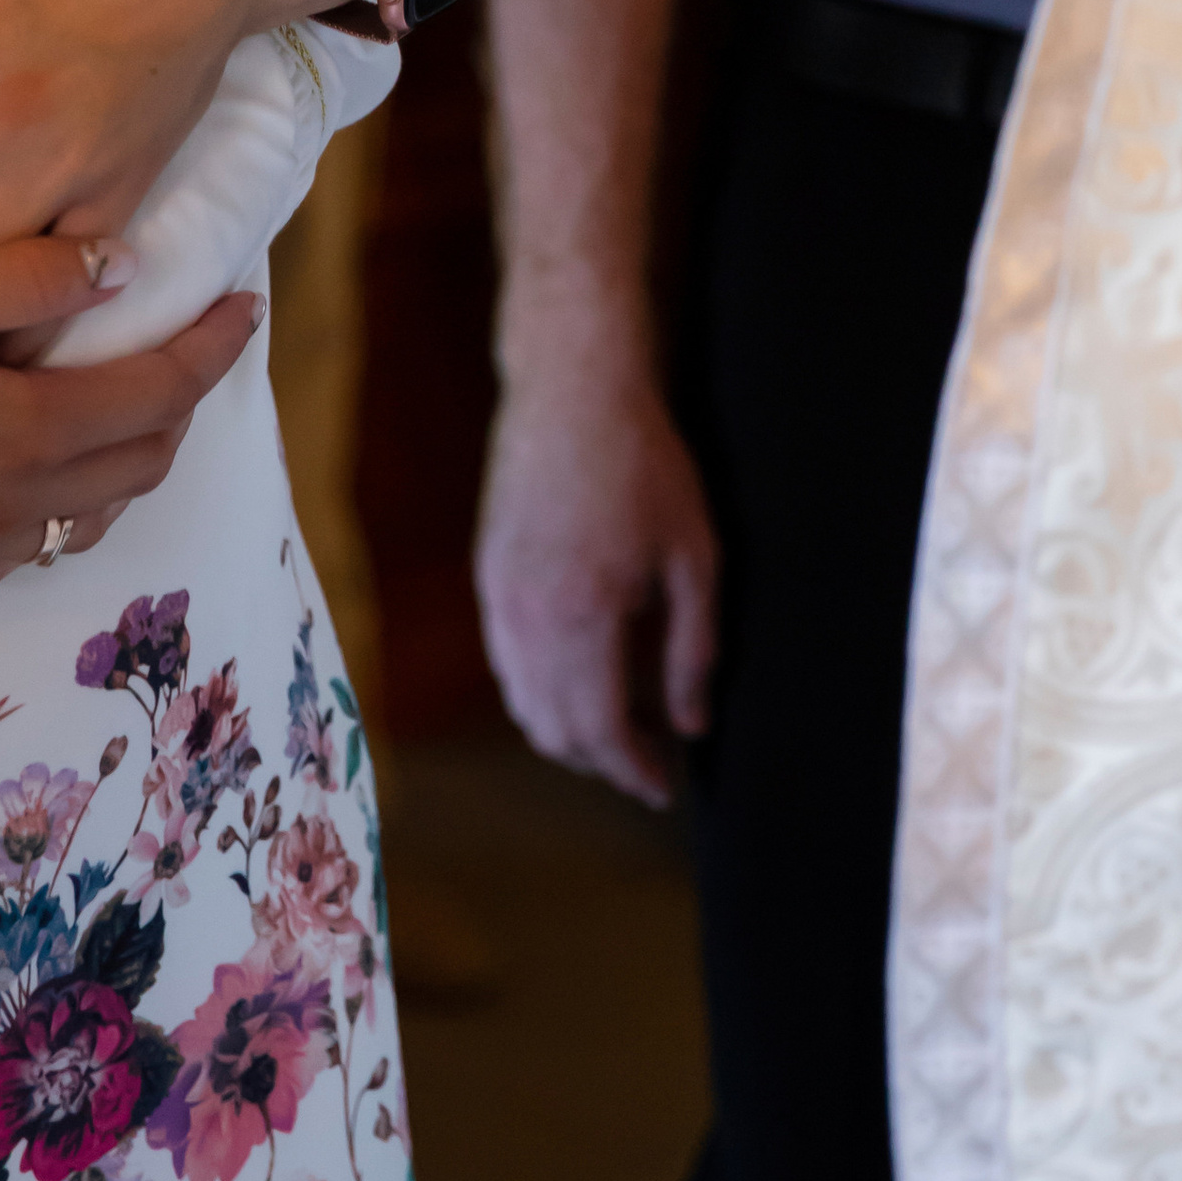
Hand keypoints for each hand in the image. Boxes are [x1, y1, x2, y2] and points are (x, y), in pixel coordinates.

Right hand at [0, 240, 259, 588]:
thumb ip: (24, 276)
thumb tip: (125, 264)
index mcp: (28, 434)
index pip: (161, 393)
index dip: (214, 349)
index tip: (247, 306)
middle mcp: (18, 505)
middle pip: (143, 460)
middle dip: (183, 401)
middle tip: (189, 344)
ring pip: (93, 509)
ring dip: (127, 455)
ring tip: (123, 397)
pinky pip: (31, 542)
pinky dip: (63, 500)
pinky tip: (39, 462)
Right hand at [477, 331, 715, 807]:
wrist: (572, 392)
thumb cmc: (645, 467)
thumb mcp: (694, 557)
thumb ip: (693, 649)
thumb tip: (692, 724)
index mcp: (583, 617)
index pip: (600, 730)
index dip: (633, 771)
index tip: (664, 788)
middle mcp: (527, 619)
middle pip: (554, 731)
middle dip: (601, 761)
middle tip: (648, 764)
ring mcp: (498, 599)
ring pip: (522, 704)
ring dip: (566, 733)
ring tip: (620, 728)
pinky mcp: (487, 577)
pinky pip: (505, 664)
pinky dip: (538, 693)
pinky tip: (579, 678)